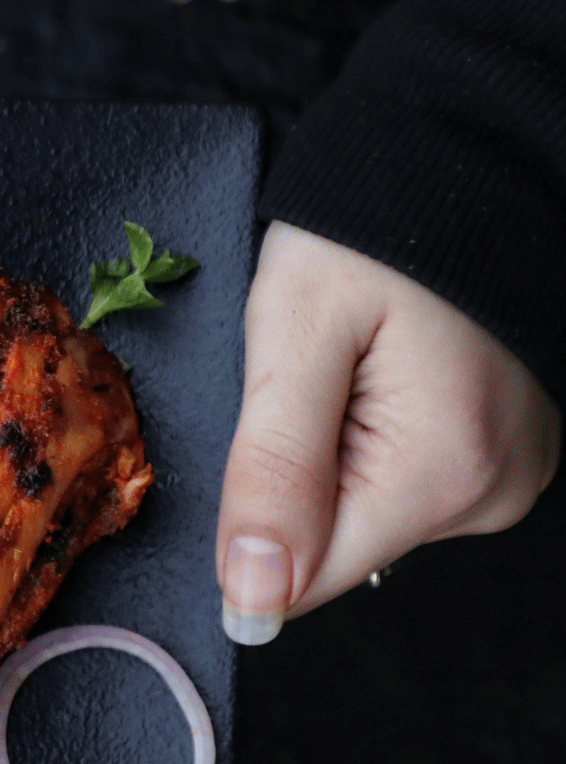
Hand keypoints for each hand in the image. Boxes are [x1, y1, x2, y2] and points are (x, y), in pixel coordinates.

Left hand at [216, 222, 559, 643]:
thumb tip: (253, 600)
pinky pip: (401, 482)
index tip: (265, 426)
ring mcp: (509, 475)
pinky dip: (367, 440)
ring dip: (330, 456)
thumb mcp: (294, 337)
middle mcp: (495, 493)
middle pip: (338, 548)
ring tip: (354, 364)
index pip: (305, 579)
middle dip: (296, 479)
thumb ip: (272, 474)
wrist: (454, 164)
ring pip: (366, 515)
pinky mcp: (503, 454)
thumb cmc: (366, 233)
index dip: (254, 522)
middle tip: (312, 377)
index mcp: (445, 474)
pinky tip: (382, 374)